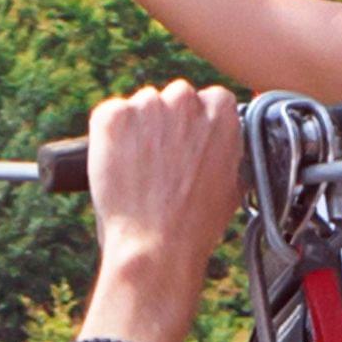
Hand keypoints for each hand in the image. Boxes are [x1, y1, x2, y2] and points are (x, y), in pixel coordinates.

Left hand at [80, 80, 256, 296]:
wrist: (158, 243)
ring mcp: (147, 105)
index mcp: (220, 111)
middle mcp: (185, 99)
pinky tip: (119, 166)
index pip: (208, 100)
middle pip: (174, 99)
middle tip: (161, 162)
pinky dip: (109, 136)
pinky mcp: (112, 116)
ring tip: (139, 171)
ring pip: (141, 107)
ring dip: (138, 129)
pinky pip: (110, 115)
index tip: (188, 147)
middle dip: (168, 124)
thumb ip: (226, 150)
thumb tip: (219, 145)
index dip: (196, 125)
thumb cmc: (196, 222)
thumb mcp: (232, 182)